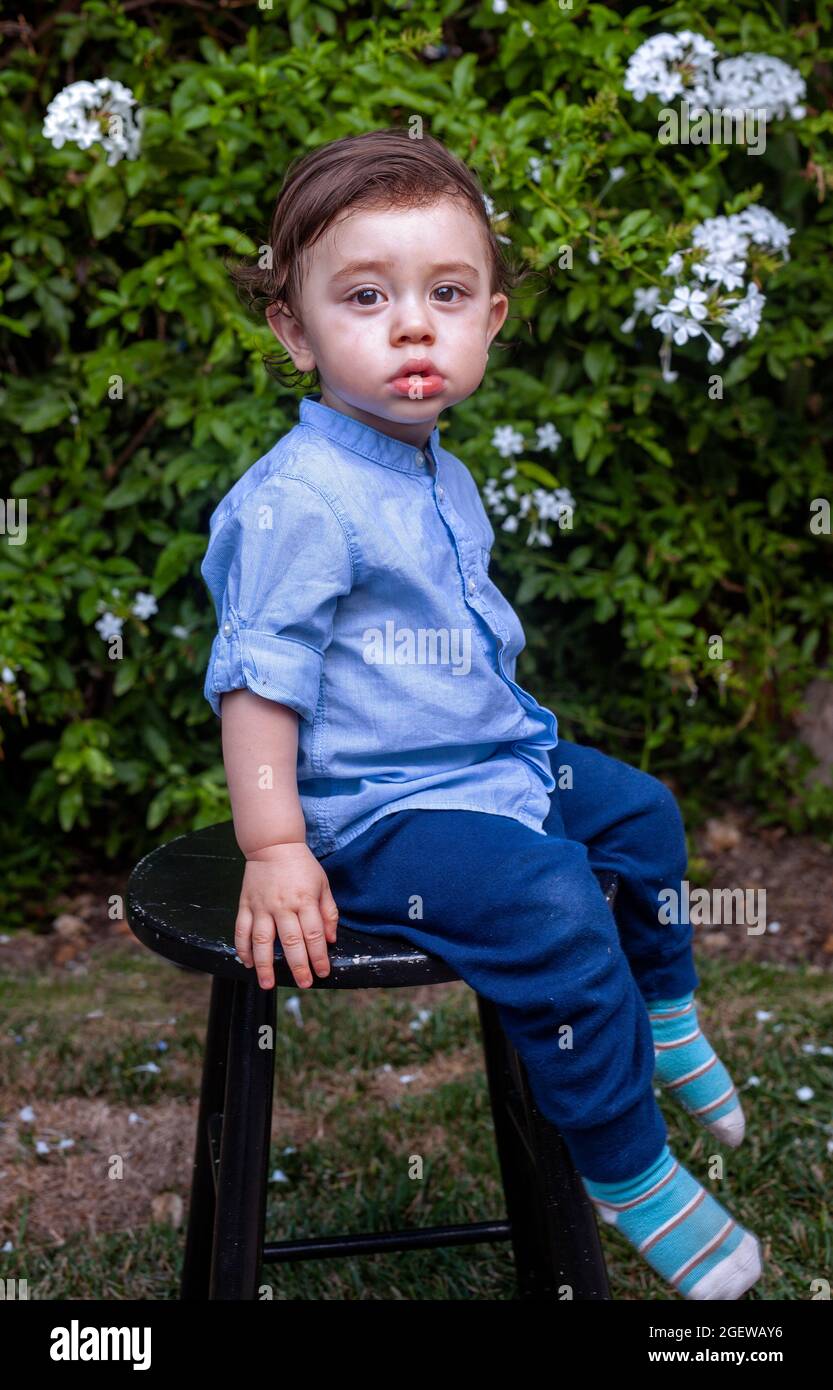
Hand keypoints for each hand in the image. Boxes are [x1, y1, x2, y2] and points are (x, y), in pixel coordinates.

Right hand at [234, 842, 339, 990]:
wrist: (273, 844)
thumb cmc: (302, 865)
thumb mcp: (323, 884)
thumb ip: (328, 912)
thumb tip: (331, 939)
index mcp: (305, 900)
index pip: (314, 934)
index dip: (319, 956)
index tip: (323, 973)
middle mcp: (283, 905)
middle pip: (291, 941)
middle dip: (298, 966)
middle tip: (303, 984)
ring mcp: (262, 906)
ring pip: (261, 940)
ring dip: (264, 965)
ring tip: (267, 984)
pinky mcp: (246, 904)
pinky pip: (241, 930)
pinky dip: (242, 948)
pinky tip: (247, 963)